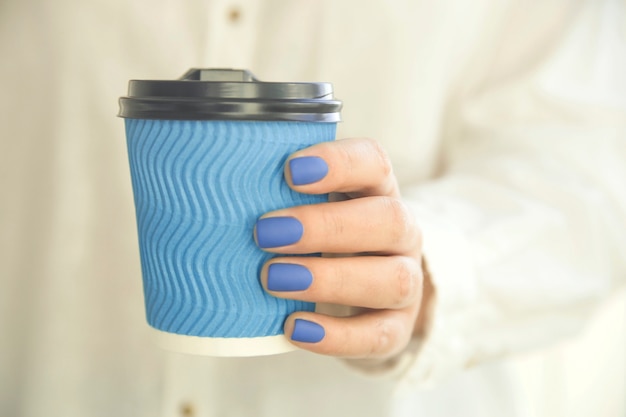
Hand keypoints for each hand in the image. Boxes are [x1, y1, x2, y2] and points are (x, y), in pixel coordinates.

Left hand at [254, 138, 427, 359]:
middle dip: (326, 227)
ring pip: (393, 279)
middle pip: (389, 219)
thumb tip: (212, 191)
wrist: (357, 294)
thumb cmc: (318, 239)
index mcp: (378, 191)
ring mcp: (407, 282)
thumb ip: (277, 196)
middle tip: (265, 233)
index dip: (339, 163)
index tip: (290, 171)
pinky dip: (336, 335)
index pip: (375, 163)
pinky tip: (293, 327)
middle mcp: (402, 233)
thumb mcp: (306, 208)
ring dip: (330, 279)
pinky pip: (379, 336)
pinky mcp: (397, 327)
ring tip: (273, 278)